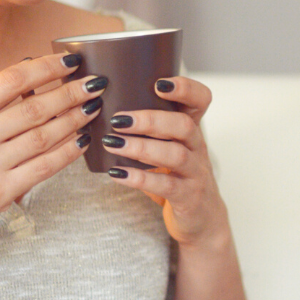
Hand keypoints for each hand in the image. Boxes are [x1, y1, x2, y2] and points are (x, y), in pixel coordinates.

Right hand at [0, 53, 101, 244]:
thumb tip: (34, 73)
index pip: (11, 80)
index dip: (46, 67)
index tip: (71, 61)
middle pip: (34, 107)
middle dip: (71, 93)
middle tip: (95, 84)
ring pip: (44, 136)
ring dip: (75, 120)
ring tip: (93, 108)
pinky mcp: (0, 191)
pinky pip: (45, 166)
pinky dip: (69, 151)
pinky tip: (83, 139)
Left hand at [102, 76, 228, 247]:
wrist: (200, 215)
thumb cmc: (176, 174)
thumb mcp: (168, 146)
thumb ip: (147, 128)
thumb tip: (99, 105)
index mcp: (191, 129)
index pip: (201, 99)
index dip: (185, 88)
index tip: (159, 84)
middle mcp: (197, 147)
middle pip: (183, 125)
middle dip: (150, 120)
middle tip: (118, 120)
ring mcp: (195, 172)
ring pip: (175, 154)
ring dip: (141, 148)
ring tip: (112, 143)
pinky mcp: (189, 196)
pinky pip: (166, 186)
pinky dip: (139, 178)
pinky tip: (117, 174)